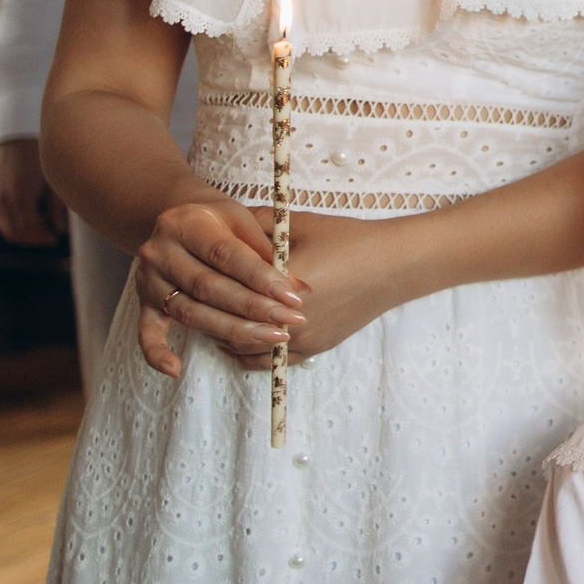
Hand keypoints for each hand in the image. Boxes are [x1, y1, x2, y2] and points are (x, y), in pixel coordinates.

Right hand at [0, 138, 69, 245]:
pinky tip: (24, 221)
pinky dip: (8, 226)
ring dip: (21, 234)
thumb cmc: (41, 159)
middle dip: (33, 238)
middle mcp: (5, 199)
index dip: (43, 236)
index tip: (54, 237)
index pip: (30, 229)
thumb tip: (59, 230)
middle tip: (48, 237)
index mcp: (23, 196)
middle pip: (17, 232)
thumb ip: (55, 208)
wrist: (19, 139)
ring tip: (38, 229)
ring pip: (4, 229)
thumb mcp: (52, 182)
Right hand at [130, 195, 304, 377]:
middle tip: (289, 322)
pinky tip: (175, 370)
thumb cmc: (219, 221)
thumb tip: (300, 288)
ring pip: (190, 313)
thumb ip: (267, 252)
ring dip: (231, 331)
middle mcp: (160, 252)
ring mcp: (148, 280)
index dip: (261, 278)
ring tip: (271, 338)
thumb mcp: (242, 221)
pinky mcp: (142, 302)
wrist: (180, 222)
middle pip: (209, 288)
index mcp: (186, 223)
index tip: (293, 297)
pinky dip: (157, 354)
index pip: (226, 255)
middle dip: (253, 308)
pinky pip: (146, 333)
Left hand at [208, 210, 414, 366]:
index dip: (206, 285)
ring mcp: (302, 338)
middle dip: (210, 314)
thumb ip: (256, 223)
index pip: (229, 290)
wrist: (393, 264)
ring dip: (226, 336)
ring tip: (209, 321)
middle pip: (232, 323)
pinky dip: (247, 354)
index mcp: (279, 284)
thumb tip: (223, 223)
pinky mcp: (315, 348)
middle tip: (191, 300)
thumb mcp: (298, 224)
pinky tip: (234, 341)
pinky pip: (270, 361)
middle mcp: (288, 318)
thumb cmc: (348, 239)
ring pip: (247, 347)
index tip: (190, 275)